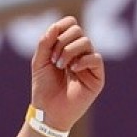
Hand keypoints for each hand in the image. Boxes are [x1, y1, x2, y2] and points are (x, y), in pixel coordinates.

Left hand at [30, 16, 104, 131]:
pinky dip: (82, 60)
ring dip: (68, 51)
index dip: (61, 27)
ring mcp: (89, 64)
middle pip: (78, 30)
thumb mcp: (39, 62)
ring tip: (60, 66)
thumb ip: (45, 43)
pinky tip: (73, 69)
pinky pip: (95, 58)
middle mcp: (80, 53)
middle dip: (62, 41)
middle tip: (53, 59)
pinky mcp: (97, 76)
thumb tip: (55, 26)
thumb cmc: (43, 88)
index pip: (71, 24)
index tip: (49, 42)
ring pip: (86, 42)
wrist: (48, 111)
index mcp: (66, 47)